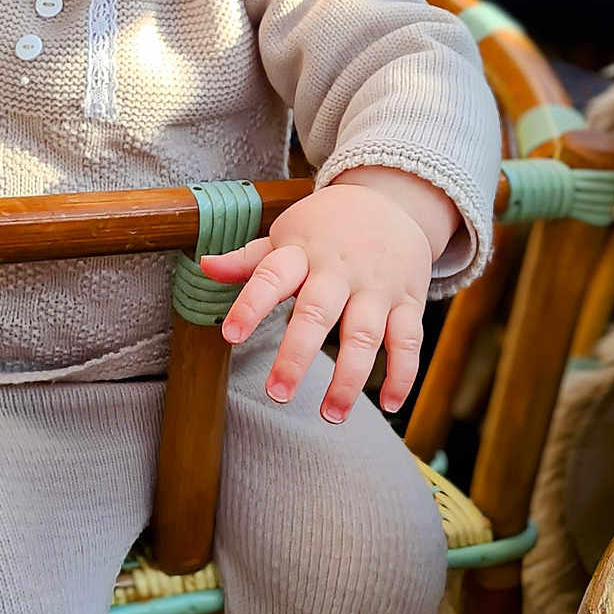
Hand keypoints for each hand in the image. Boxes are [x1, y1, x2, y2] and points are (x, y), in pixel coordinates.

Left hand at [200, 171, 458, 423]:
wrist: (393, 198)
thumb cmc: (328, 226)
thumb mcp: (287, 234)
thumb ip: (249, 260)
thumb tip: (204, 266)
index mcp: (303, 253)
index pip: (272, 276)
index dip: (251, 304)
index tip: (230, 336)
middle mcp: (340, 270)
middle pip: (317, 312)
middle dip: (297, 354)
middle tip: (278, 393)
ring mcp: (377, 287)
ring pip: (365, 334)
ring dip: (349, 377)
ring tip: (331, 415)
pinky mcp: (408, 301)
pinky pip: (409, 341)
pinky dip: (403, 374)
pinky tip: (390, 405)